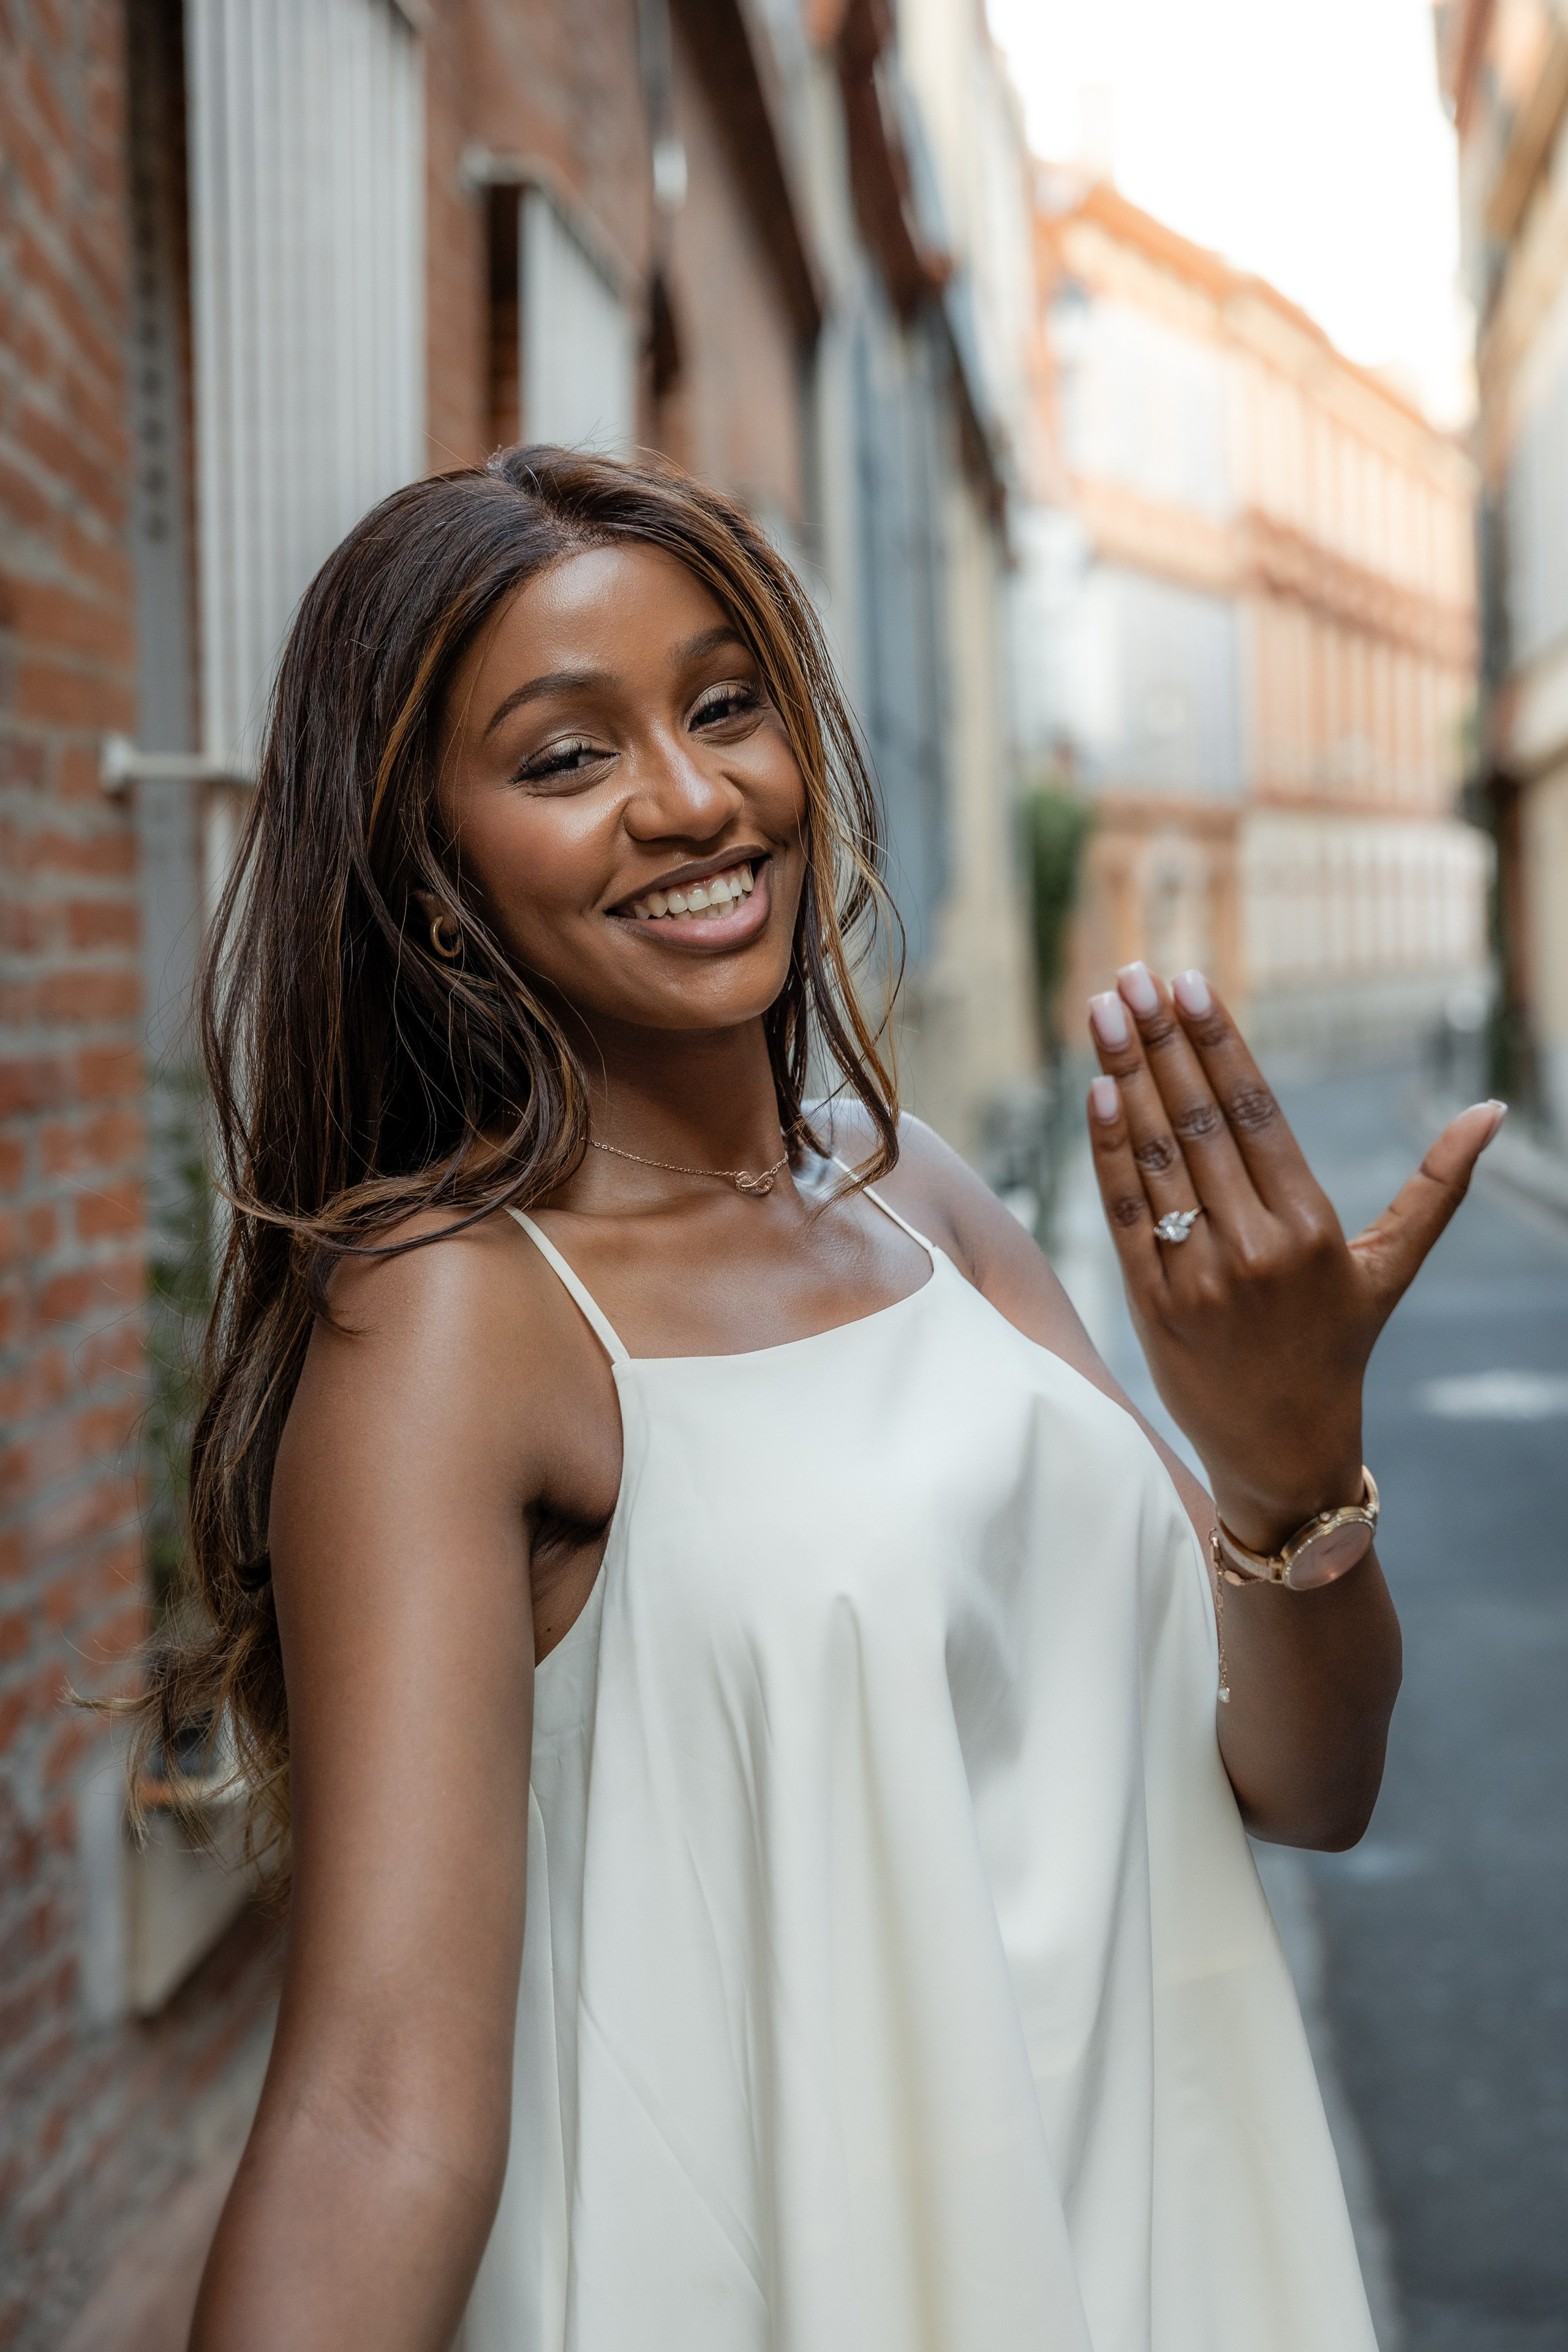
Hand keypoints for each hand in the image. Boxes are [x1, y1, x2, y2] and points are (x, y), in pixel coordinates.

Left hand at [1085, 962, 1504, 1553]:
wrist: (1283, 1451)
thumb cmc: (1337, 1347)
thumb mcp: (1389, 1267)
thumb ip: (1436, 1186)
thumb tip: (1490, 1109)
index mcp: (1311, 1227)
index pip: (1256, 1112)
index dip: (1219, 1042)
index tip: (1187, 982)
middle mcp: (1257, 1248)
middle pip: (1200, 1122)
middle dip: (1162, 1042)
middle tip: (1131, 975)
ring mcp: (1201, 1278)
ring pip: (1156, 1159)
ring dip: (1123, 1077)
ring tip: (1103, 1011)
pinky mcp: (1153, 1307)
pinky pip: (1126, 1215)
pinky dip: (1108, 1153)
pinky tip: (1094, 1092)